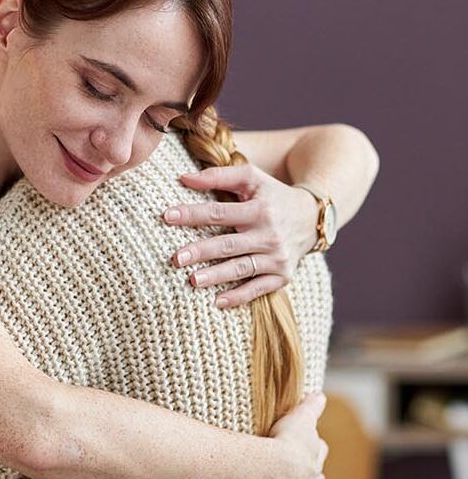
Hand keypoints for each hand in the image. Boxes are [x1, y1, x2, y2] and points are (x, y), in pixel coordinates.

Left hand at [162, 163, 319, 307]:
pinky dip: (239, 296)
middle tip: (176, 258)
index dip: (192, 214)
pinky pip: (259, 289)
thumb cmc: (272, 195)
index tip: (167, 217)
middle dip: (201, 251)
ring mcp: (277, 257)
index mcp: (259, 209)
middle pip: (228, 244)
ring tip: (192, 281)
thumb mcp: (252, 178)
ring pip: (242, 268)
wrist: (312, 218)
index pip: (219, 212)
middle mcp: (269, 234)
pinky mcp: (283, 276)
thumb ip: (218, 176)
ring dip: (217, 276)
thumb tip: (183, 178)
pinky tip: (217, 301)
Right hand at [267, 392, 328, 478]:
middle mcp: (311, 478)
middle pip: (317, 476)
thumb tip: (321, 395)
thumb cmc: (284, 441)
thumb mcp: (299, 417)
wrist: (276, 470)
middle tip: (311, 476)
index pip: (318, 448)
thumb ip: (311, 407)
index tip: (313, 444)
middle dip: (315, 476)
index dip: (314, 446)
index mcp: (312, 454)